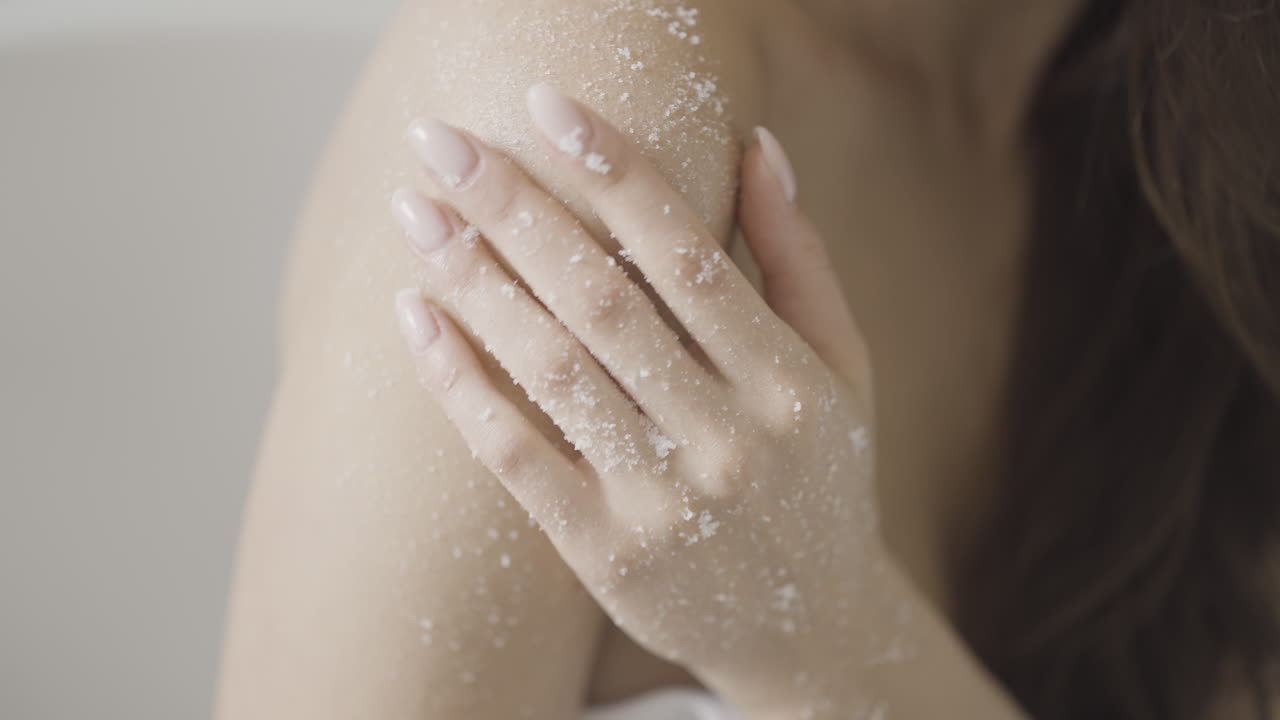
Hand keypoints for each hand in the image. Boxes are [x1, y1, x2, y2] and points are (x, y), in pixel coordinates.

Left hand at [390, 84, 903, 714]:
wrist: (812, 630)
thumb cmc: (820, 481)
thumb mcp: (844, 372)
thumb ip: (798, 260)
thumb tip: (758, 144)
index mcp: (791, 381)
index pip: (689, 253)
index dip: (616, 171)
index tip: (547, 105)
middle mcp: (731, 438)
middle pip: (603, 299)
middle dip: (515, 208)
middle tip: (441, 142)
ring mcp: (666, 502)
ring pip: (552, 369)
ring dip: (475, 281)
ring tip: (417, 214)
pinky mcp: (607, 553)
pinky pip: (516, 455)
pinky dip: (460, 383)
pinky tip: (418, 318)